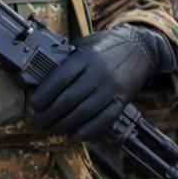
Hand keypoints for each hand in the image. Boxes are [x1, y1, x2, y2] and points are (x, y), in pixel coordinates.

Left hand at [30, 24, 175, 140]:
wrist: (142, 47)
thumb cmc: (109, 45)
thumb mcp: (87, 43)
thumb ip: (67, 58)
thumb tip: (41, 77)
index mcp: (87, 56)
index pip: (60, 78)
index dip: (44, 94)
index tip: (35, 104)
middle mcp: (99, 72)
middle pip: (69, 99)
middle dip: (49, 114)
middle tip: (39, 120)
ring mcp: (112, 87)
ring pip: (84, 112)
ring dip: (64, 124)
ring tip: (53, 127)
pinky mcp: (123, 100)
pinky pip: (104, 120)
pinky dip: (88, 130)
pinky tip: (75, 134)